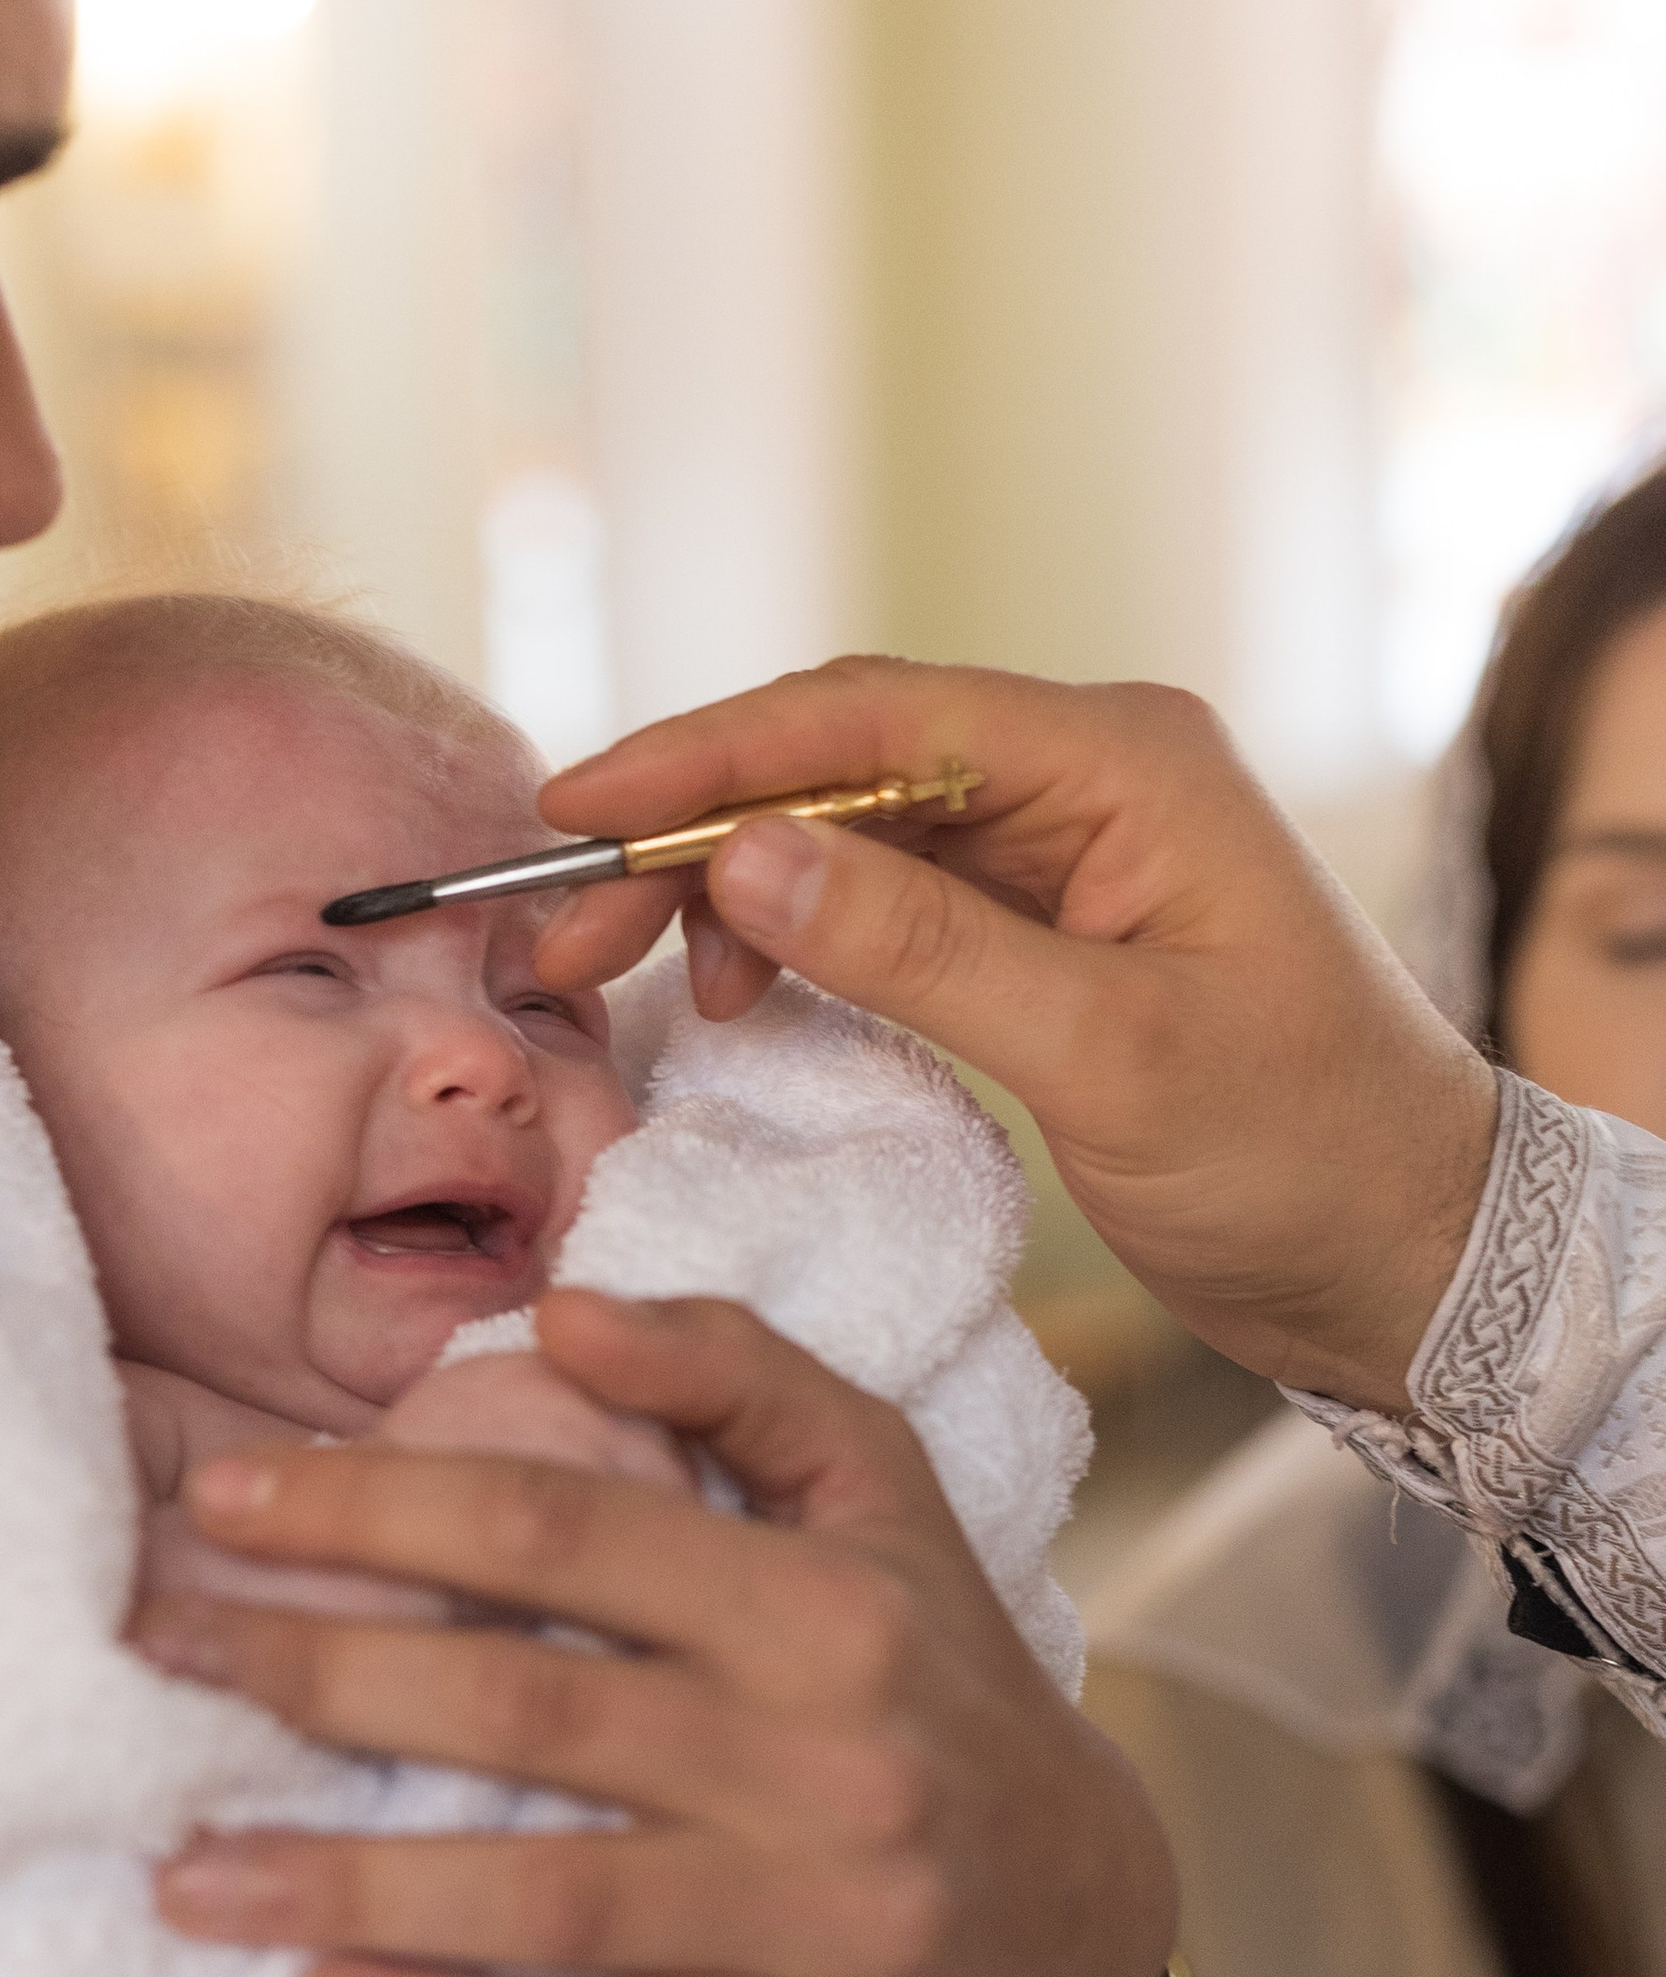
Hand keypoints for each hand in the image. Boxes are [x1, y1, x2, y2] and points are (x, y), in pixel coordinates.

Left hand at [135, 1291, 1174, 1976]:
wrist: (1089, 1916)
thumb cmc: (932, 1679)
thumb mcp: (878, 1491)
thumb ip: (734, 1371)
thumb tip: (558, 1309)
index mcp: (822, 1601)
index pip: (562, 1532)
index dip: (377, 1511)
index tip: (220, 1498)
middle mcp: (823, 1755)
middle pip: (524, 1706)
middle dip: (312, 1676)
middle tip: (147, 1661)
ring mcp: (822, 1919)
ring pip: (547, 1893)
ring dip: (347, 1887)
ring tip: (182, 1876)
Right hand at [534, 661, 1500, 1411]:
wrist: (1413, 1259)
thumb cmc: (1304, 1156)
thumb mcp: (1109, 1056)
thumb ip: (923, 949)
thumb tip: (747, 854)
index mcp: (1123, 764)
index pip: (868, 717)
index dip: (706, 757)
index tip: (577, 811)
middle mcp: (1087, 780)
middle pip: (836, 765)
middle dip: (688, 832)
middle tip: (563, 925)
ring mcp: (1063, 856)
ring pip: (843, 834)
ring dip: (726, 892)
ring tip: (621, 973)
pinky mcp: (1043, 934)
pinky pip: (882, 905)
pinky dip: (791, 941)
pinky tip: (730, 996)